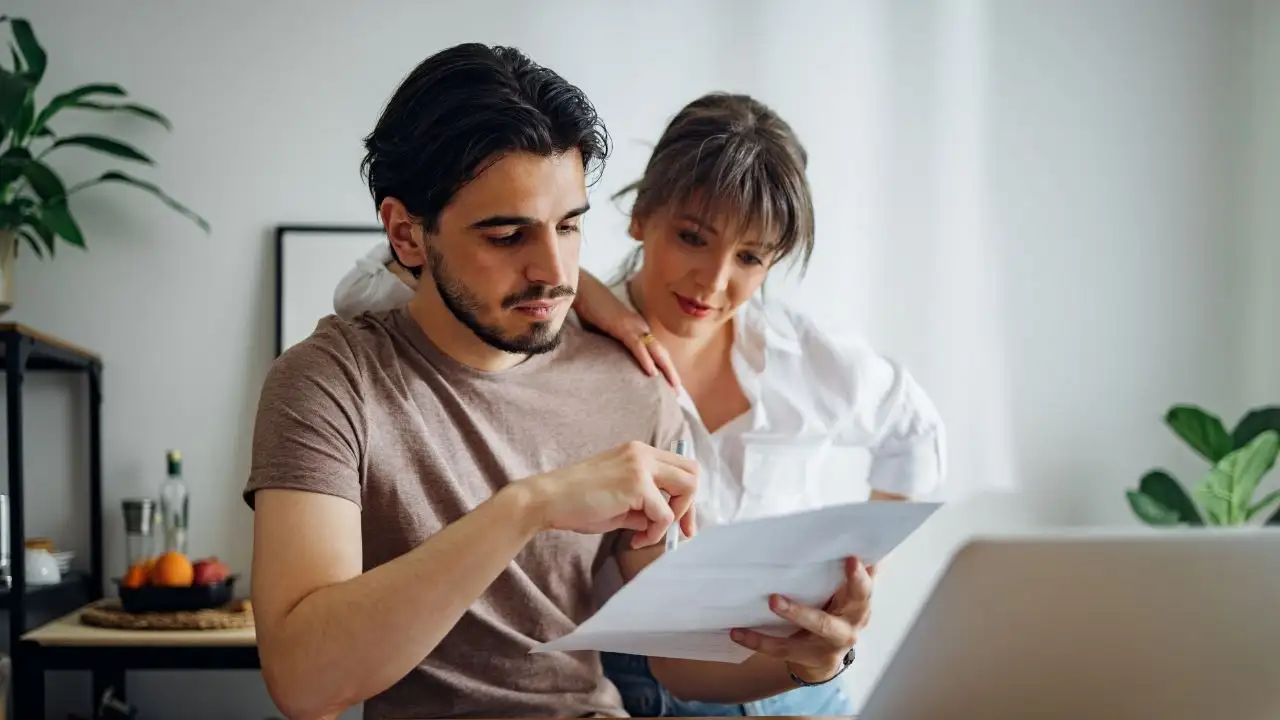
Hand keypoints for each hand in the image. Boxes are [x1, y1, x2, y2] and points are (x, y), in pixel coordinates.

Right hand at [520, 441, 697, 546]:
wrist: (548, 499)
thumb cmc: (577, 502)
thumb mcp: (620, 500)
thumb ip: (645, 504)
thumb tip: (667, 521)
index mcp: (638, 452)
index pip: (681, 467)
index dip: (686, 497)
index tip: (680, 523)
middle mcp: (643, 453)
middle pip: (693, 473)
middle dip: (690, 507)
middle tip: (677, 532)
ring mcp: (641, 466)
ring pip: (688, 489)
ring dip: (674, 518)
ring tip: (645, 534)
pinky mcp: (637, 484)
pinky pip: (665, 514)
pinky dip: (655, 532)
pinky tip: (635, 539)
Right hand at [573, 272, 680, 388]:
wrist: (582, 291)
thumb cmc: (591, 311)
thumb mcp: (604, 332)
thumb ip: (611, 345)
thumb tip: (610, 363)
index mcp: (637, 330)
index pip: (655, 351)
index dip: (665, 368)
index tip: (671, 385)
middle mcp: (640, 328)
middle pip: (661, 353)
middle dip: (672, 373)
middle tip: (679, 392)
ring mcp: (633, 327)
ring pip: (655, 351)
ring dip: (667, 369)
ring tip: (674, 386)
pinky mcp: (622, 327)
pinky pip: (637, 346)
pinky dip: (646, 359)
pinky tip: (652, 373)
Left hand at [730, 557, 874, 683]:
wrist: (827, 657)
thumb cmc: (839, 613)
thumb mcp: (851, 595)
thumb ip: (858, 571)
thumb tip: (863, 537)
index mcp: (858, 608)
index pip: (862, 592)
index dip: (858, 578)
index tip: (850, 560)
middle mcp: (845, 630)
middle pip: (826, 623)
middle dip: (802, 612)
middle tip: (778, 596)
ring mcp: (825, 647)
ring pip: (799, 638)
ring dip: (786, 619)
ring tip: (770, 601)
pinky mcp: (805, 658)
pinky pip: (779, 649)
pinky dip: (757, 641)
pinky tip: (737, 632)